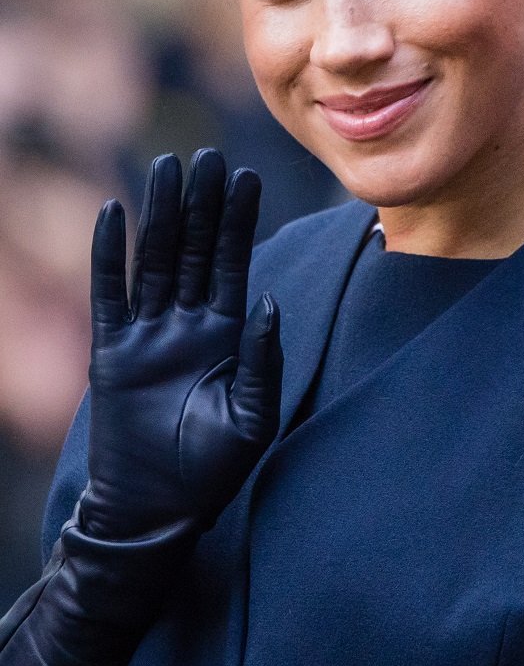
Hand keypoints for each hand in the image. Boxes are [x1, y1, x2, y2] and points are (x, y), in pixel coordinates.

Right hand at [80, 150, 282, 541]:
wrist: (156, 511)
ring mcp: (148, 335)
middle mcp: (188, 324)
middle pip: (196, 249)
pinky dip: (111, 255)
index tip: (247, 176)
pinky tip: (114, 214)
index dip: (240, 220)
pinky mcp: (112, 351)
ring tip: (167, 167)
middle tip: (208, 154)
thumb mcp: (253, 415)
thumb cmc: (212, 470)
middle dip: (203, 203)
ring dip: (162, 214)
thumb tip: (271, 301)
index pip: (234, 262)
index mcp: (227, 334)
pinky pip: (110, 294)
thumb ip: (264, 358)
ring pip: (156, 259)